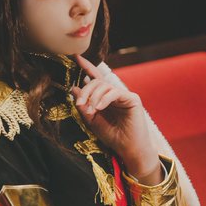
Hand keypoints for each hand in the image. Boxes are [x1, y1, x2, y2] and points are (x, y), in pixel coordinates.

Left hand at [70, 55, 160, 182]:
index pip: (95, 78)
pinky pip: (115, 92)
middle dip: (86, 90)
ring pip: (105, 86)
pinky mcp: (132, 99)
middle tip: (79, 102)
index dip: (86, 66)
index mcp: (105, 98)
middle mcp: (115, 94)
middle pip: (97, 81)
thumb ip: (84, 105)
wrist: (128, 149)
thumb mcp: (92, 121)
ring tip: (90, 109)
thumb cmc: (113, 136)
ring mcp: (124, 95)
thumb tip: (73, 88)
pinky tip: (98, 107)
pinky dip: (104, 98)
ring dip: (93, 96)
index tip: (75, 57)